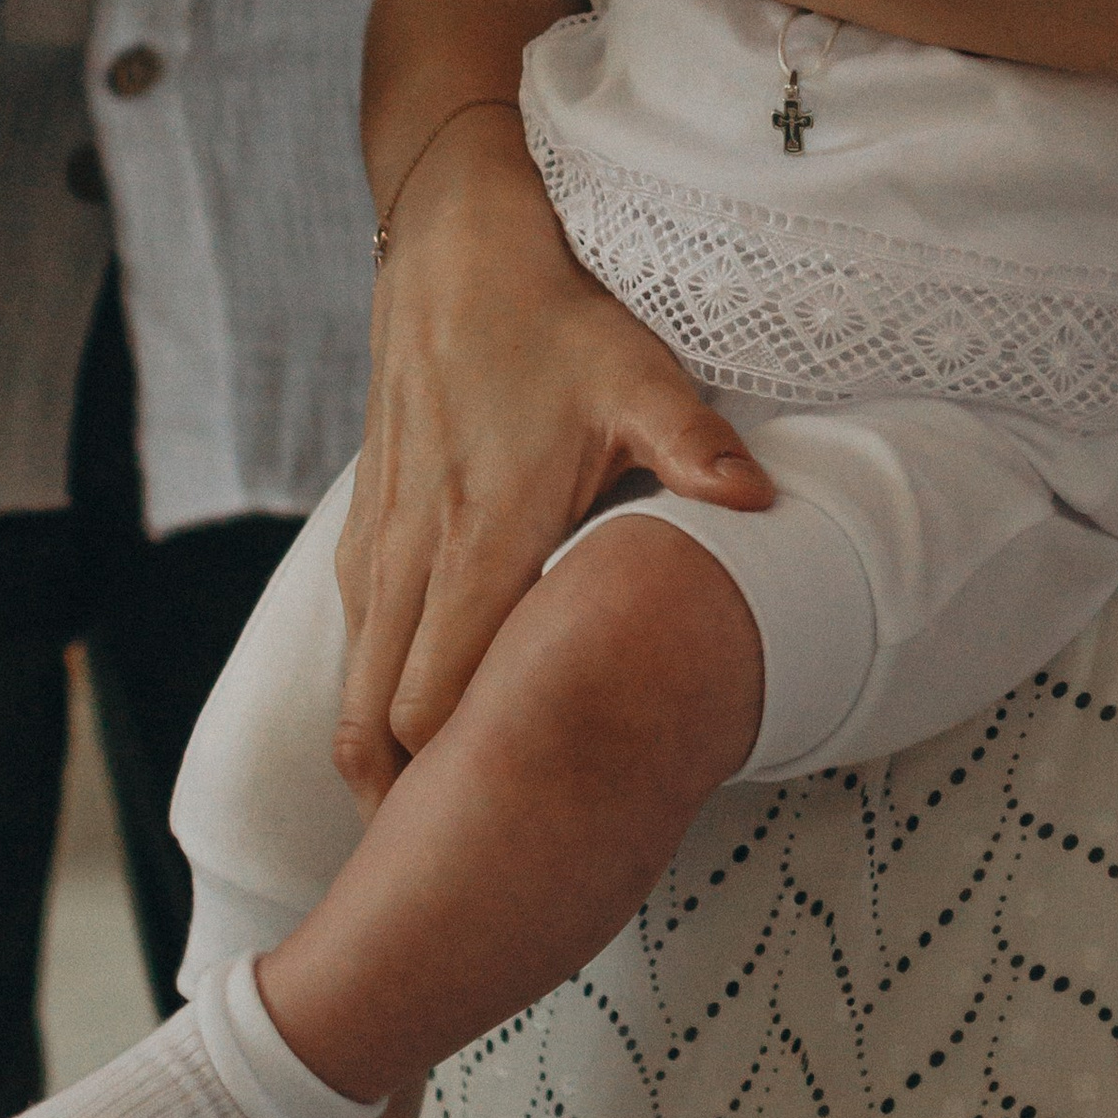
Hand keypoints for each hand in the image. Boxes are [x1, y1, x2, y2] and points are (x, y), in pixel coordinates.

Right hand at [338, 100, 768, 803]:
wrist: (451, 248)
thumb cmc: (552, 318)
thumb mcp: (638, 375)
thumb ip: (695, 449)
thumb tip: (765, 506)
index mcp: (482, 536)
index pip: (437, 698)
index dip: (448, 780)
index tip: (482, 841)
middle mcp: (415, 549)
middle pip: (372, 719)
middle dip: (402, 799)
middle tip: (451, 869)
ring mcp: (380, 536)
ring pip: (351, 681)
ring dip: (379, 750)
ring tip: (431, 820)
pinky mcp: (365, 519)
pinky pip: (355, 631)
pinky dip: (371, 689)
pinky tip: (415, 721)